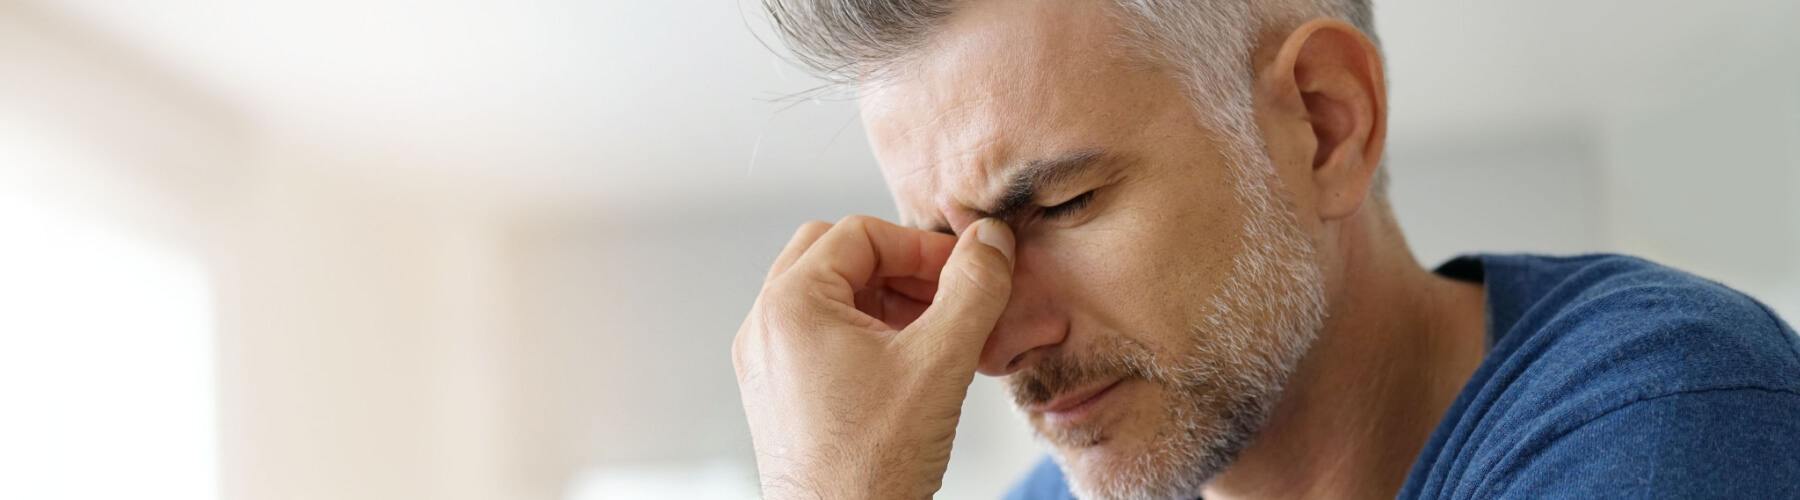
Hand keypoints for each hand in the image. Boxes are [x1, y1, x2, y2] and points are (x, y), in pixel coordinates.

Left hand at [733, 216, 1015, 498]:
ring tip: (937, 334)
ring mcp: (766, 362)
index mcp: (789, 305)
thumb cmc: (872, 466)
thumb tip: (991, 241)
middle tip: (947, 296)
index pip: (859, 233)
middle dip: (898, 267)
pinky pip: (819, 336)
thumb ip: (972, 290)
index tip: (966, 271)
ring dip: (884, 299)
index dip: (921, 246)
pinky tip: (910, 367)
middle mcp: (765, 327)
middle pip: (835, 255)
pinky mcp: (778, 394)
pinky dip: (865, 333)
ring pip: (827, 296)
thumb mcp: (940, 363)